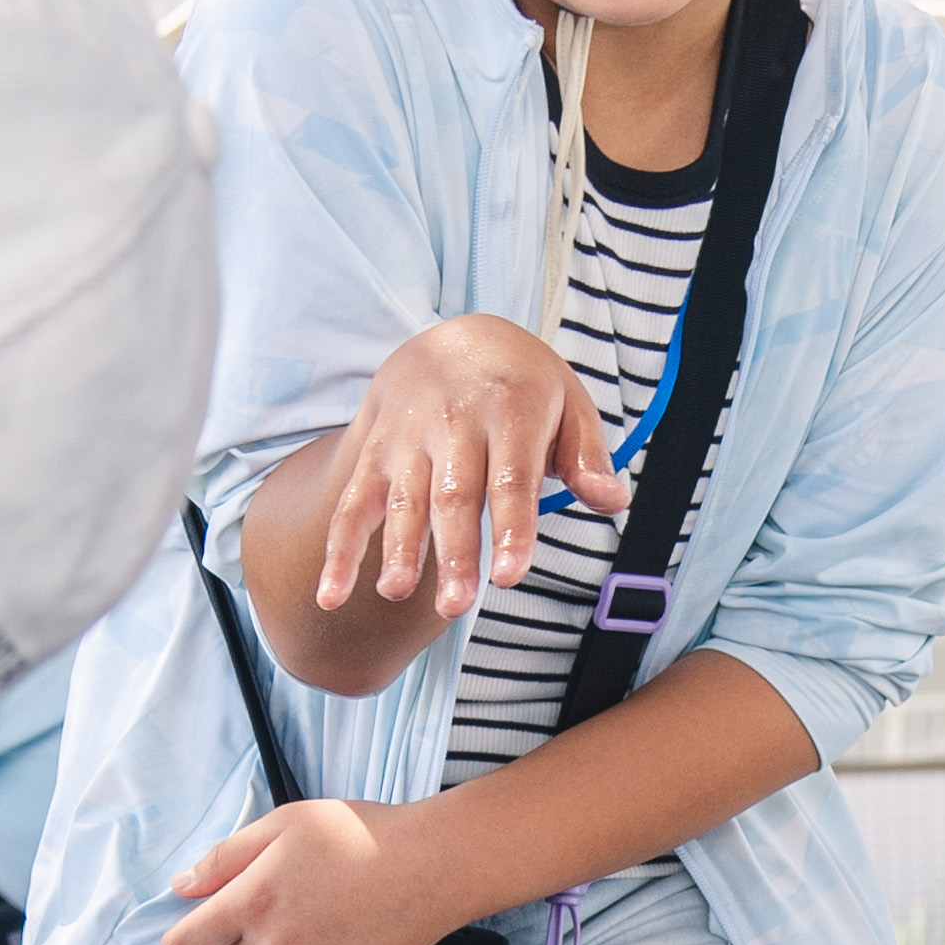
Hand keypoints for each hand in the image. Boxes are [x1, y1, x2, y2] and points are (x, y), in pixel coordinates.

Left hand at [161, 796, 458, 944]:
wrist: (429, 864)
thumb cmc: (359, 834)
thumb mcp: (283, 823)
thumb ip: (225, 858)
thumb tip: (181, 888)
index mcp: (251, 899)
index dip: (184, 941)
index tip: (196, 937)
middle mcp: (273, 944)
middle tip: (271, 922)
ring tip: (311, 933)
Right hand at [309, 315, 621, 621]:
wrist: (451, 339)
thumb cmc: (522, 387)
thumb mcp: (567, 402)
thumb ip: (587, 455)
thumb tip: (611, 500)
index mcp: (509, 409)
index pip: (510, 478)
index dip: (511, 529)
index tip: (511, 576)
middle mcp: (453, 422)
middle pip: (452, 495)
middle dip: (453, 551)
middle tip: (457, 606)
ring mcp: (408, 438)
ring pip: (401, 498)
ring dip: (397, 548)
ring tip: (396, 593)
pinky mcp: (374, 453)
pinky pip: (353, 503)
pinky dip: (339, 550)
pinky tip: (332, 595)